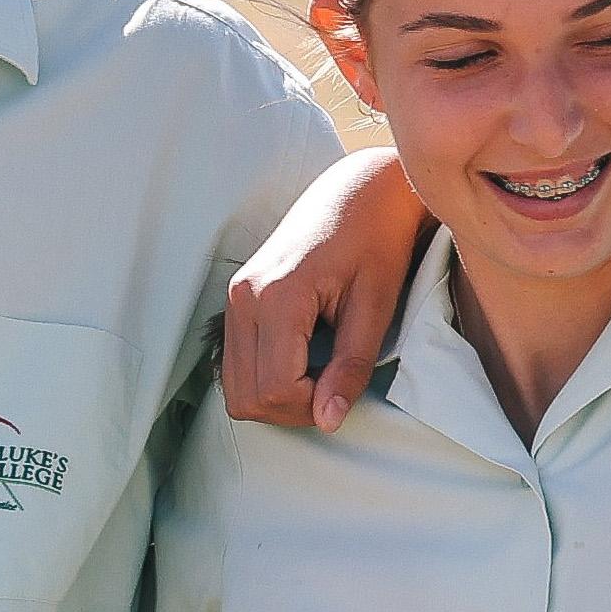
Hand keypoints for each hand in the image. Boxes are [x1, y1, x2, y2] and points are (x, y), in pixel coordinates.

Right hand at [218, 148, 426, 430]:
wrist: (360, 191)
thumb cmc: (377, 240)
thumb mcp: (375, 306)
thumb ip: (350, 366)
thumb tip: (328, 420)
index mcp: (277, 296)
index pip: (275, 388)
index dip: (311, 407)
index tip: (344, 390)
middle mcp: (244, 297)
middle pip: (246, 396)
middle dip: (291, 410)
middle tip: (333, 391)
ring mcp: (235, 297)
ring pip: (234, 387)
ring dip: (276, 398)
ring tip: (320, 377)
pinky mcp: (238, 298)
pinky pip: (236, 363)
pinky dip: (265, 378)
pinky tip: (303, 362)